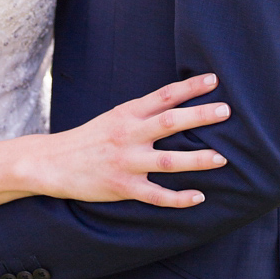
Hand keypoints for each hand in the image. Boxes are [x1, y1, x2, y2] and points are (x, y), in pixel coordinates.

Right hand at [19, 73, 229, 207]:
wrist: (53, 162)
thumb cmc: (90, 138)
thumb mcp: (114, 117)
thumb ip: (143, 113)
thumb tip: (177, 105)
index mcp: (127, 114)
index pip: (163, 95)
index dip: (189, 87)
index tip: (213, 80)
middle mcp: (128, 134)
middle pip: (169, 122)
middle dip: (200, 116)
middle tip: (226, 111)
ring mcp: (126, 162)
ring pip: (167, 161)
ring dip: (196, 159)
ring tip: (222, 157)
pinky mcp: (122, 187)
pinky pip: (155, 195)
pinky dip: (178, 198)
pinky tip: (198, 197)